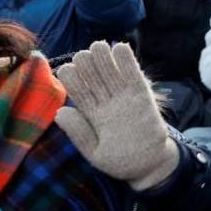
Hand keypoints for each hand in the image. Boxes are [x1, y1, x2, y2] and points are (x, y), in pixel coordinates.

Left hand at [54, 42, 178, 190]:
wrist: (150, 165)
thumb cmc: (121, 161)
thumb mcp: (95, 153)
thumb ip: (79, 133)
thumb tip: (60, 111)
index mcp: (92, 115)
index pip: (79, 92)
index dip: (72, 79)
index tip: (67, 69)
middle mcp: (107, 103)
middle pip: (95, 78)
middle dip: (88, 64)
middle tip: (84, 54)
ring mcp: (125, 98)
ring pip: (112, 73)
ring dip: (105, 58)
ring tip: (99, 46)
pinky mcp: (143, 96)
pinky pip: (134, 76)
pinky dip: (128, 62)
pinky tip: (120, 48)